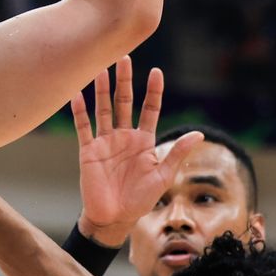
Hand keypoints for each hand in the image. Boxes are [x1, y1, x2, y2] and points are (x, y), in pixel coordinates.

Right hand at [71, 57, 201, 244]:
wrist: (114, 218)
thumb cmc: (140, 199)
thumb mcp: (163, 176)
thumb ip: (177, 153)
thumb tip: (199, 134)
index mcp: (143, 141)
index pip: (149, 109)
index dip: (153, 91)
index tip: (156, 72)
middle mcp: (124, 137)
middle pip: (124, 102)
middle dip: (125, 81)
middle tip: (123, 56)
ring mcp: (105, 142)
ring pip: (103, 109)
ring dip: (101, 89)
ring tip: (100, 68)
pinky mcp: (89, 151)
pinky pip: (84, 127)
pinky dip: (80, 111)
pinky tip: (77, 94)